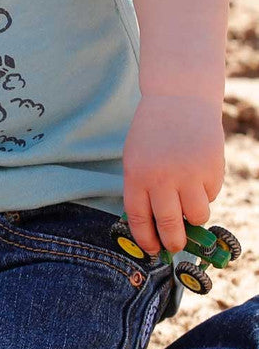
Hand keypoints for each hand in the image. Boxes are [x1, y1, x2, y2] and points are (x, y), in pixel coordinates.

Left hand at [122, 94, 224, 254]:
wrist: (179, 98)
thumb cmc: (153, 132)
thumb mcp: (136, 158)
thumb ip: (142, 189)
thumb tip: (153, 228)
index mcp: (137, 175)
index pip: (140, 219)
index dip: (146, 239)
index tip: (152, 249)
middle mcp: (162, 178)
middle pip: (170, 225)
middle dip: (174, 242)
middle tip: (175, 246)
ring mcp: (190, 174)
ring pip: (197, 215)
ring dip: (194, 216)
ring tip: (188, 198)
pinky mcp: (212, 169)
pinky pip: (211, 194)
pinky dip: (205, 190)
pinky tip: (198, 169)